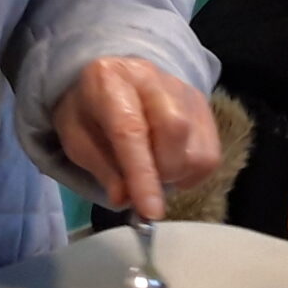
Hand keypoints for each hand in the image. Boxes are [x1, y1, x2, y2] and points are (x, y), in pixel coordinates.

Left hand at [53, 58, 220, 220]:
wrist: (111, 82)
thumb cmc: (89, 113)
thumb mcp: (76, 140)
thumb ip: (101, 168)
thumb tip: (125, 199)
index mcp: (110, 80)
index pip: (131, 129)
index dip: (142, 174)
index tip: (150, 211)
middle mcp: (152, 76)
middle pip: (175, 129)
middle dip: (162, 172)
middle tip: (143, 183)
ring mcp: (183, 89)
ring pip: (198, 147)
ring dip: (177, 174)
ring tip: (155, 170)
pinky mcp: (204, 105)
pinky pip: (211, 154)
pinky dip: (192, 173)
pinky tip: (172, 165)